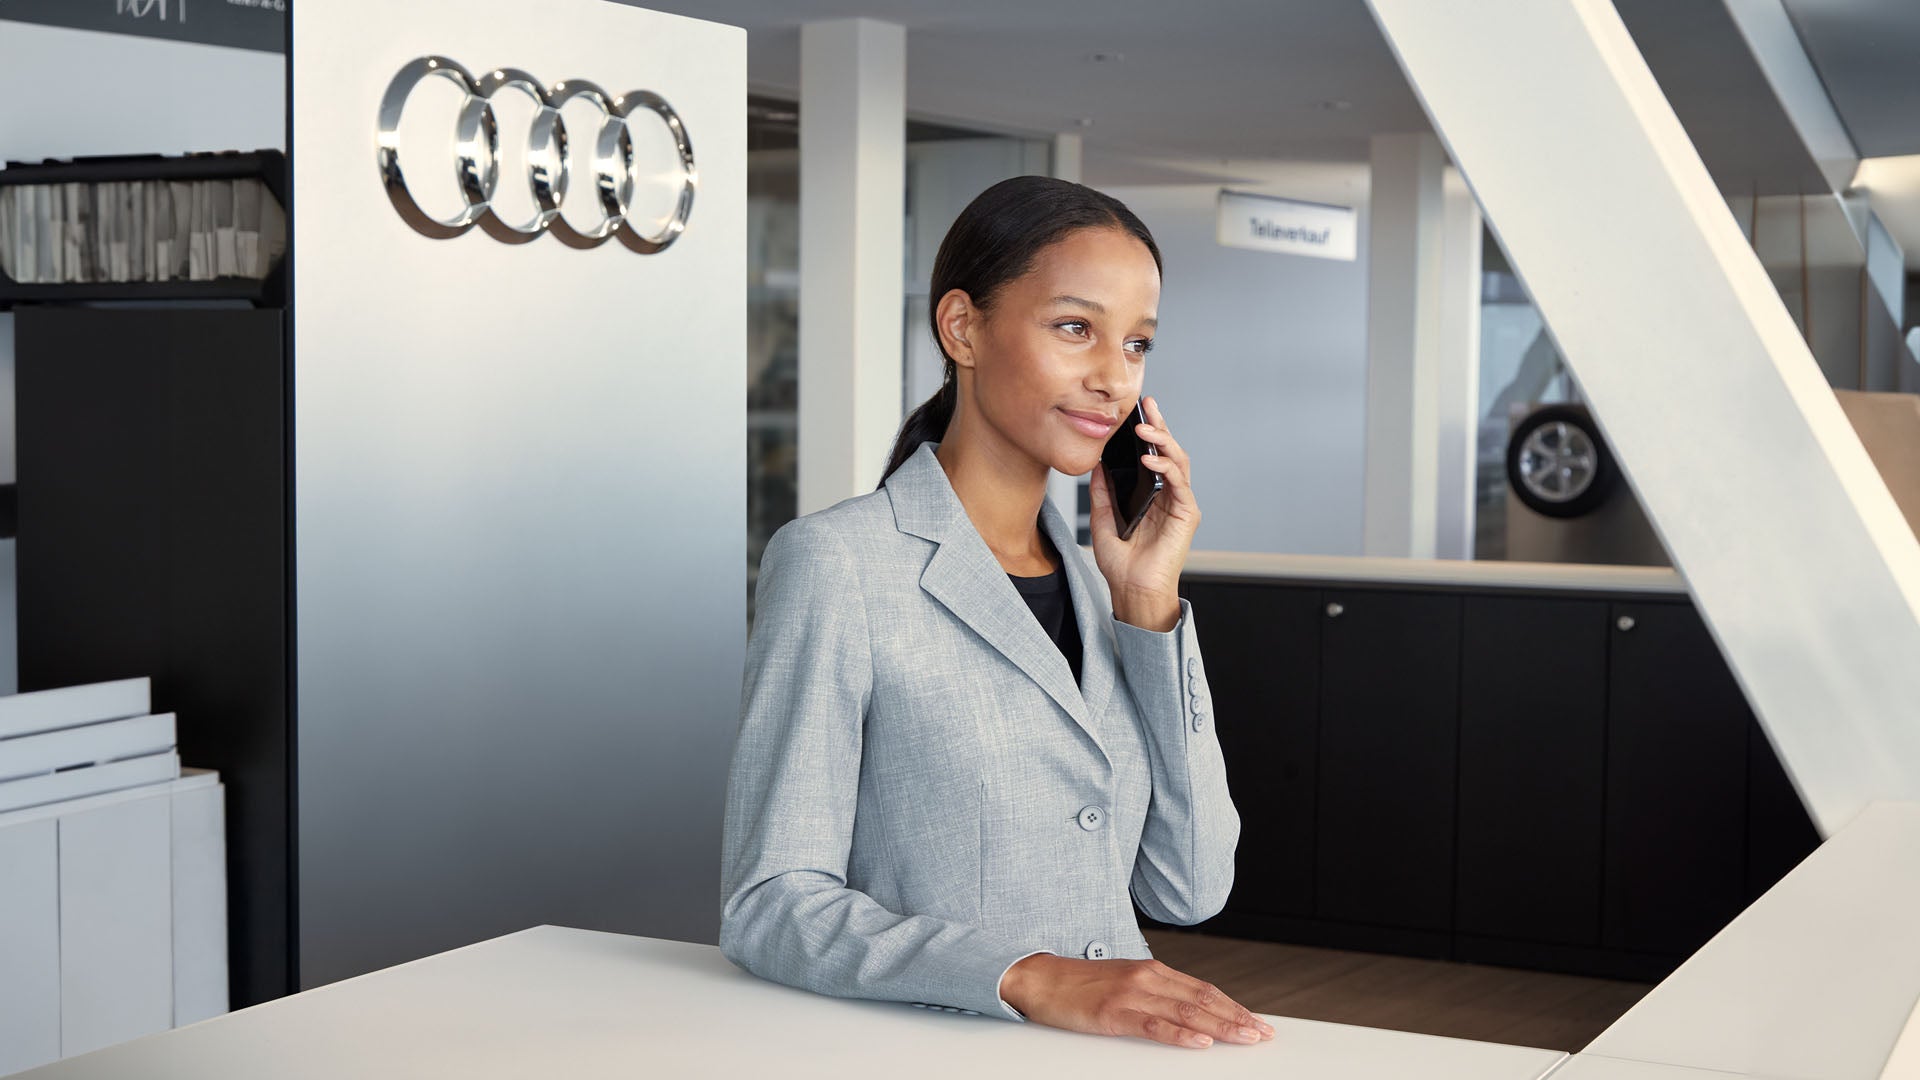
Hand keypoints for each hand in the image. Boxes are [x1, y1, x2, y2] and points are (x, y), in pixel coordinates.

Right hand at [999, 953, 1274, 1048]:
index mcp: (1152, 970)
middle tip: (1262, 1034)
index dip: (1233, 1006)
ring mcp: (1130, 994)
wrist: (1039, 978)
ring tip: (1244, 1038)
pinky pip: (1153, 1025)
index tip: (1256, 1021)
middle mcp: (1146, 977)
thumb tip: (1189, 1015)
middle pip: (1202, 1000)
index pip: (1203, 989)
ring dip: (1220, 1027)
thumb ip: (1156, 994)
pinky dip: (1180, 1035)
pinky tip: (1199, 1043)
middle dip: (1236, 1018)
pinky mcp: (1113, 1013)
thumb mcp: (1124, 983)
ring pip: (1186, 1012)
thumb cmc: (1080, 985)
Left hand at [1089, 395, 1198, 630]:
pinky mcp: (1187, 513)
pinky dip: (1166, 467)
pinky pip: (1179, 483)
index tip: (1135, 411)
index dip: (1147, 431)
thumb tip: (1097, 464)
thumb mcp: (1102, 519)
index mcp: (1151, 494)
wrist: (1132, 590)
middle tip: (1147, 404)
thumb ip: (1102, 491)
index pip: (1152, 455)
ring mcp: (1180, 502)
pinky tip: (1150, 459)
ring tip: (1145, 429)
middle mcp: (1168, 495)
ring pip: (1178, 461)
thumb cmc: (1121, 563)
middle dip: (1159, 425)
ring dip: (1163, 441)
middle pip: (1169, 451)